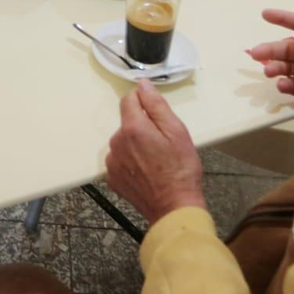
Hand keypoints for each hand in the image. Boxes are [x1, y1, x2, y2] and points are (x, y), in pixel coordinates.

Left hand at [105, 80, 205, 224]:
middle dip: (142, 127)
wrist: (174, 208)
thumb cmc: (181, 168)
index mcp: (132, 127)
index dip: (143, 102)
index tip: (157, 116)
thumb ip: (156, 105)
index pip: (128, 99)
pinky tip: (146, 173)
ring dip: (135, 145)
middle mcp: (116, 142)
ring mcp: (112, 162)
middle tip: (163, 144)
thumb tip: (142, 85)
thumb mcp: (176, 131)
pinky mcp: (112, 178)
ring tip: (155, 161)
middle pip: (127, 122)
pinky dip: (130, 162)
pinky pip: (120, 160)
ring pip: (123, 142)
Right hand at [247, 9, 293, 129]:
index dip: (284, 19)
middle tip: (256, 53)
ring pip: (288, 67)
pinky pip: (293, 86)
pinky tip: (283, 86)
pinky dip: (285, 85)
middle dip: (272, 50)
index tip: (265, 15)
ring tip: (269, 72)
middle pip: (289, 49)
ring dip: (277, 68)